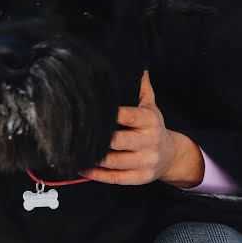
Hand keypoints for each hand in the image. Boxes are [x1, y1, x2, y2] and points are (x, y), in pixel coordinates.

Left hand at [81, 71, 203, 187]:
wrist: (172, 155)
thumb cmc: (152, 127)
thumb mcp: (151, 106)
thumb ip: (141, 88)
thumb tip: (137, 64)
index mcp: (150, 120)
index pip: (129, 115)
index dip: (110, 114)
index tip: (89, 111)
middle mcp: (149, 141)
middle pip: (119, 141)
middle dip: (98, 138)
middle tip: (73, 134)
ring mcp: (145, 161)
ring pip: (115, 161)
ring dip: (92, 158)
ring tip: (71, 152)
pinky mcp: (140, 178)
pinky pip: (115, 178)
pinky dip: (97, 174)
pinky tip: (82, 168)